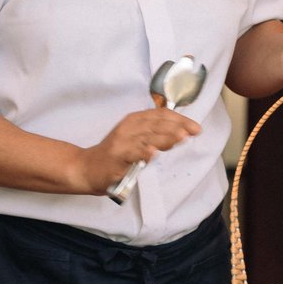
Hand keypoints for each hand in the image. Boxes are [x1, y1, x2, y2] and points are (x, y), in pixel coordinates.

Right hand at [75, 107, 200, 193]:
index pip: (160, 115)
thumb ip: (154, 133)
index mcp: (134, 120)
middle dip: (177, 127)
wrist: (87, 168)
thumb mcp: (135, 138)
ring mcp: (122, 142)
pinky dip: (143, 153)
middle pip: (156, 124)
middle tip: (194, 131)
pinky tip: (153, 153)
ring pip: (147, 137)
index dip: (179, 119)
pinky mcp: (116, 157)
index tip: (195, 127)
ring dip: (165, 137)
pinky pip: (131, 154)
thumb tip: (180, 131)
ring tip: (181, 137)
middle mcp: (129, 127)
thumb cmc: (115, 154)